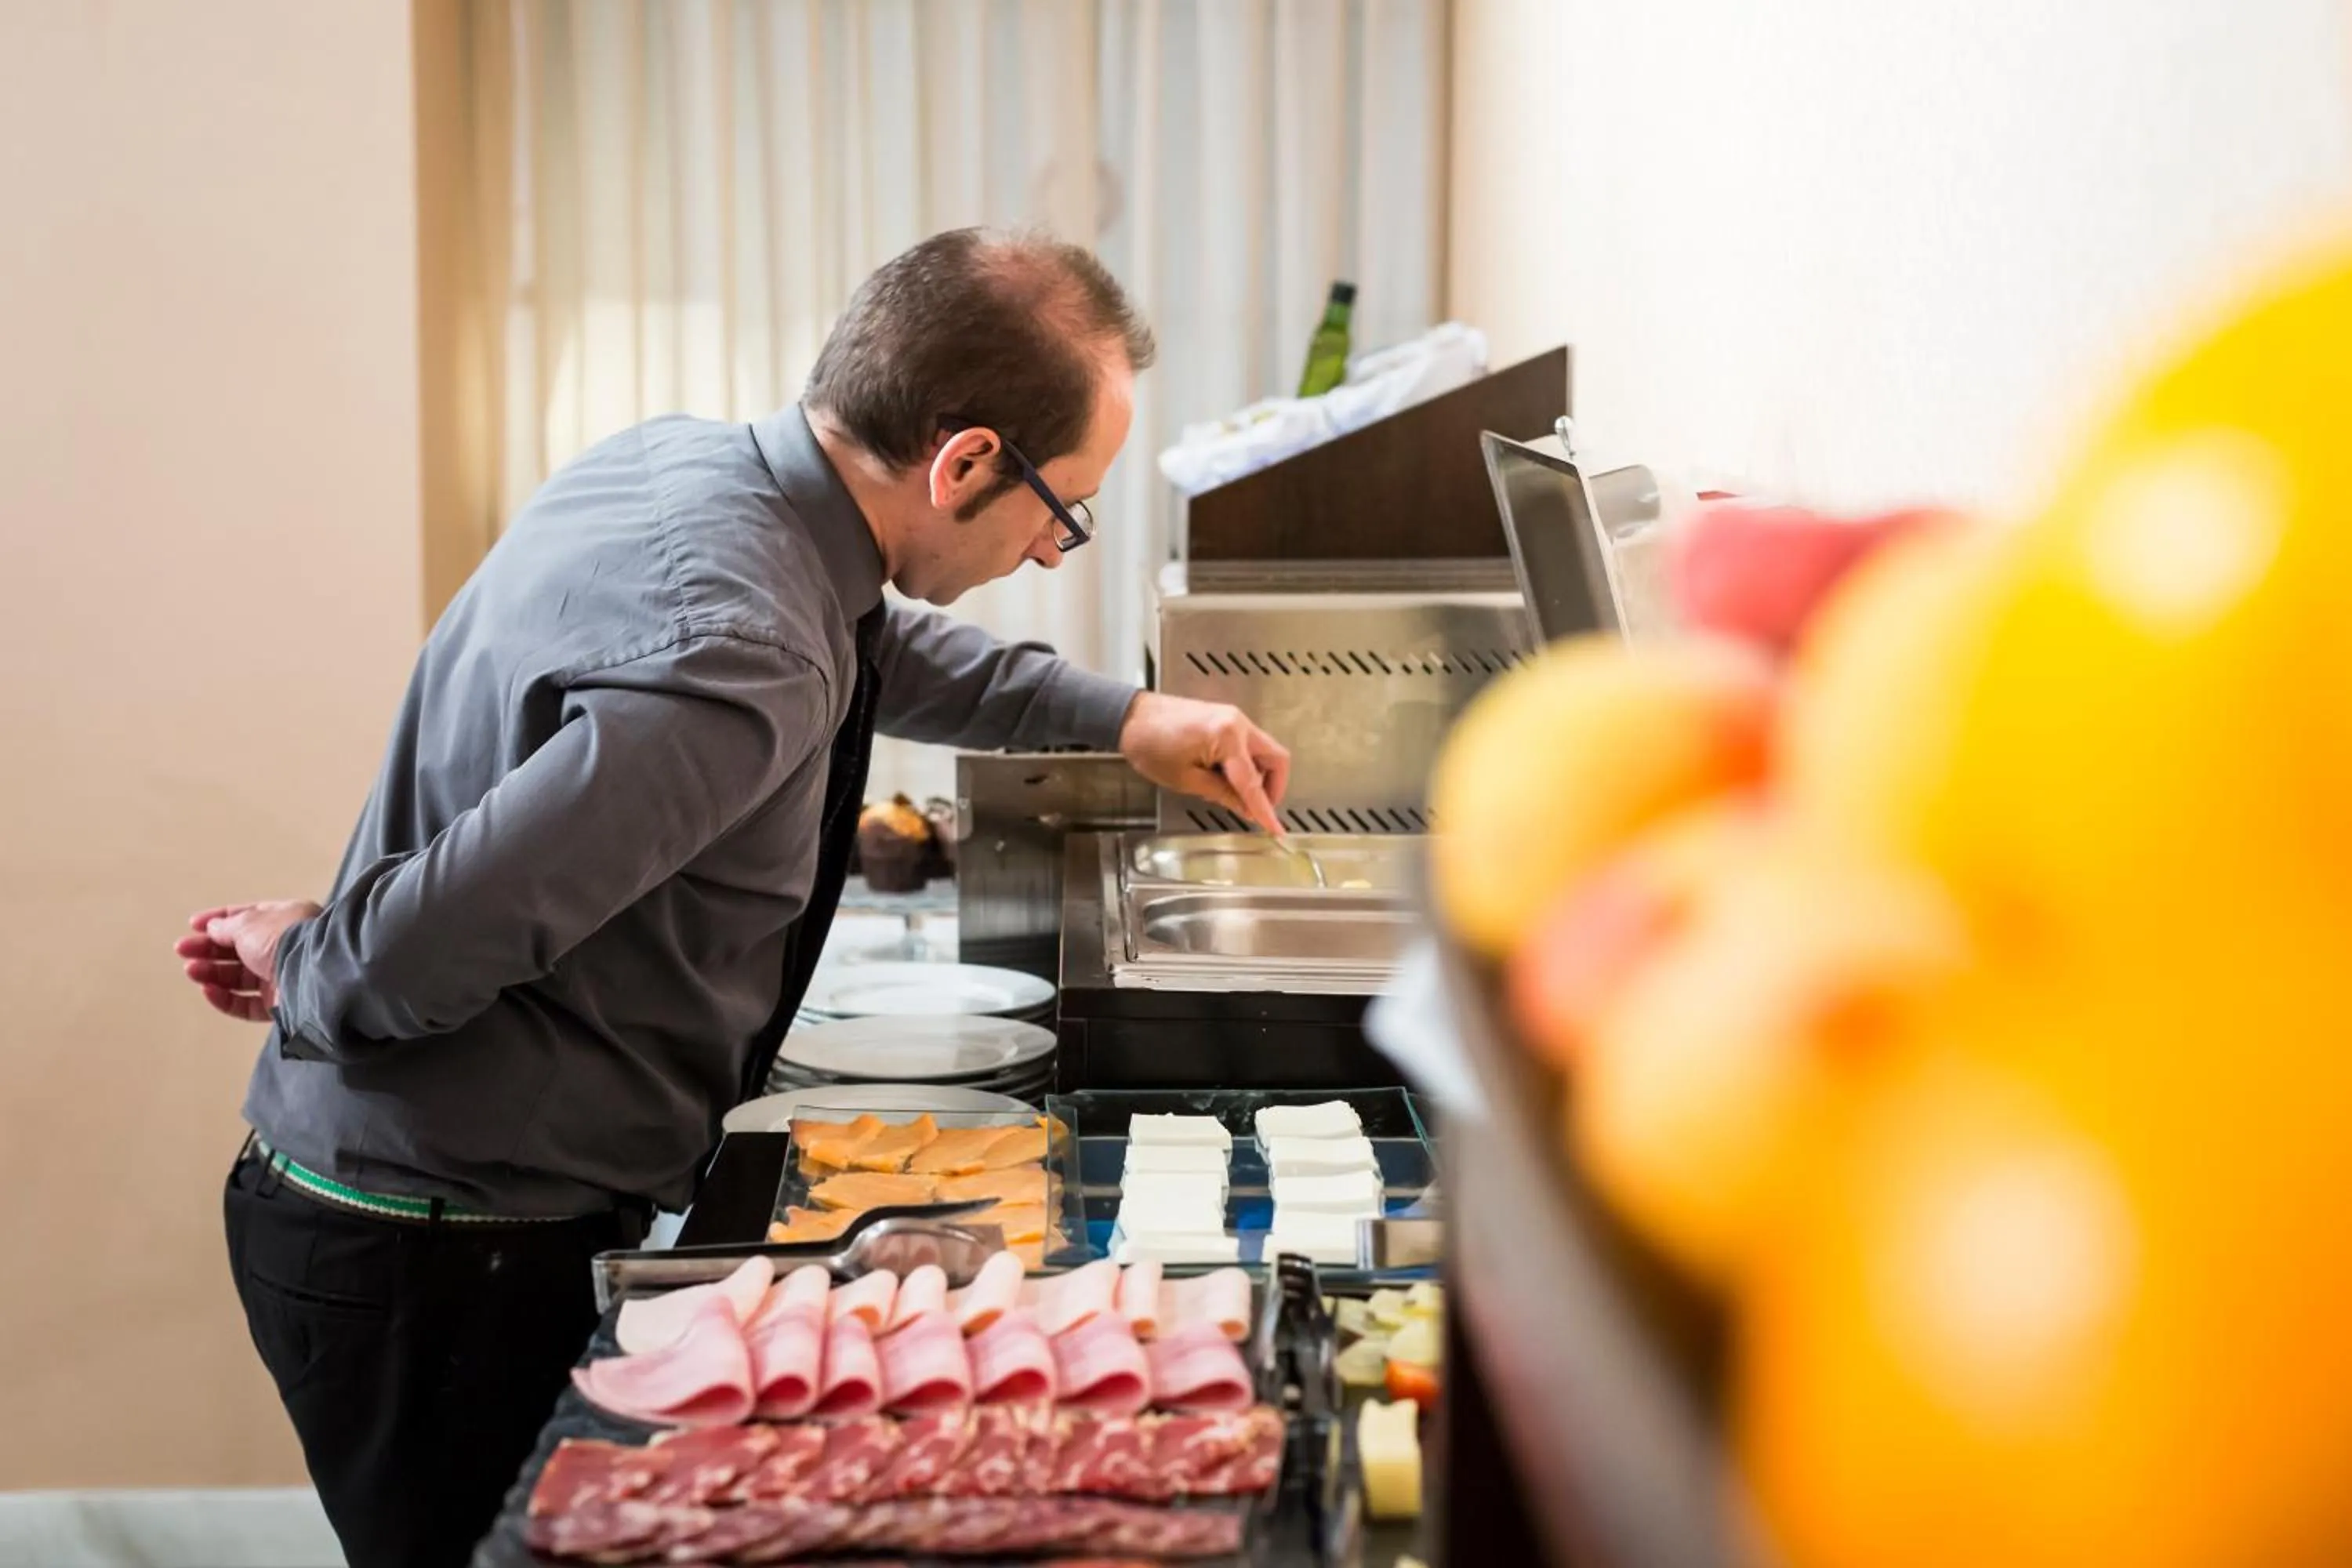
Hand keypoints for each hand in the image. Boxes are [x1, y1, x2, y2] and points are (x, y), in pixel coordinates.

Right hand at [174, 900, 320, 1022]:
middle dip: (209, 949)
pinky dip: (226, 998)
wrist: (312, 974)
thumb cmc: (285, 938)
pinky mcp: (281, 1005)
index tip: (194, 925)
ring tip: (191, 970)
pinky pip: (247, 1004)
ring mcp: (284, 977)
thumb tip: (214, 928)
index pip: (249, 916)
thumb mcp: (250, 923)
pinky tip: (207, 990)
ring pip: (241, 977)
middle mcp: (287, 947)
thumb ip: (228, 926)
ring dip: (213, 973)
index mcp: (287, 918)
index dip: (220, 920)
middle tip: (183, 949)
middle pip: (240, 949)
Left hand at [1117, 692, 1291, 834]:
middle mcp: (1237, 723)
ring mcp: (1233, 717)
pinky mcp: (1225, 718)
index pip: (1253, 782)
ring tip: (1230, 793)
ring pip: (1264, 751)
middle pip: (1275, 758)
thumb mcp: (1186, 780)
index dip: (1265, 809)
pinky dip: (1245, 764)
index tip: (1275, 828)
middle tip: (1257, 808)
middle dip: (1272, 787)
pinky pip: (1248, 744)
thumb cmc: (1150, 745)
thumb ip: (1222, 794)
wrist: (1131, 717)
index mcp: (1227, 737)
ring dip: (1258, 775)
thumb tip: (1246, 808)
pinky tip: (1223, 777)